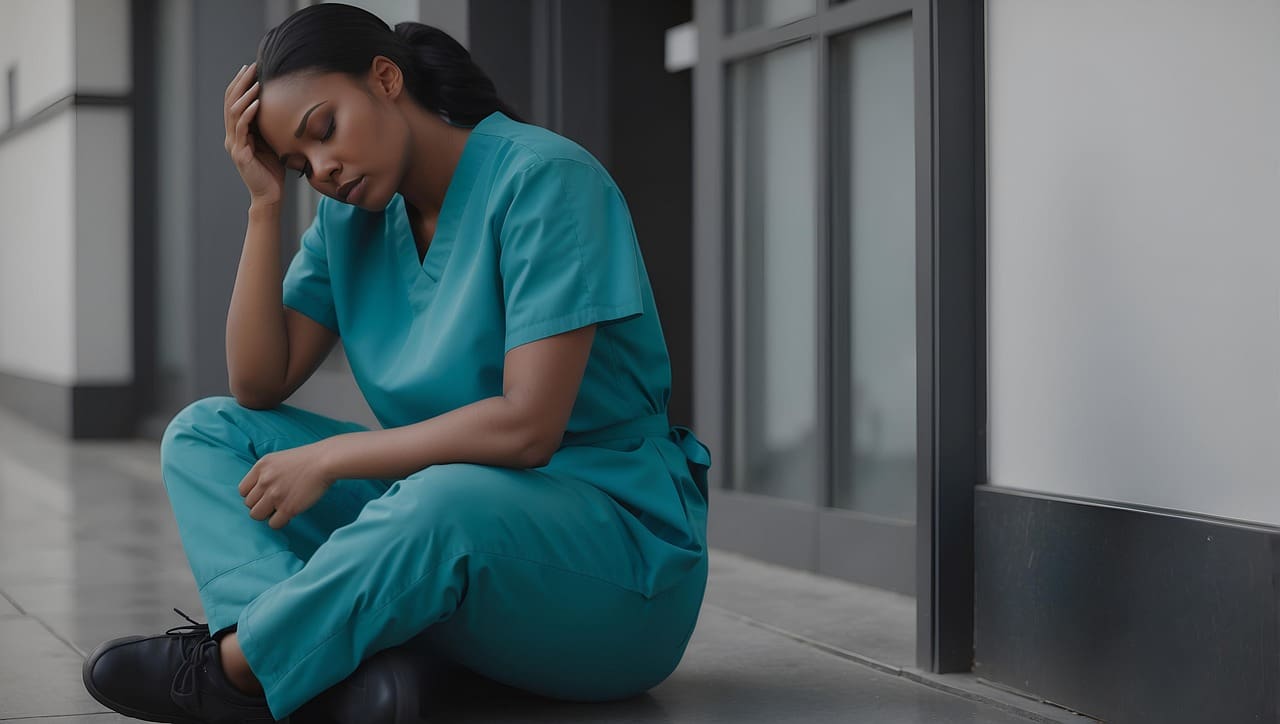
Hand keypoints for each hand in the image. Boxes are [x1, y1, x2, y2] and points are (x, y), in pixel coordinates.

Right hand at [224, 62, 284, 205]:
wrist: (270, 195)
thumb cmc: (273, 169)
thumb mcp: (271, 142)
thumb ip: (268, 126)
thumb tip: (281, 104)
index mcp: (237, 132)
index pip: (234, 102)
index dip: (240, 84)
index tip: (251, 68)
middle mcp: (232, 136)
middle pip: (231, 103)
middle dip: (241, 83)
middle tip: (251, 67)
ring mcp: (234, 145)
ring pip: (234, 114)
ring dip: (245, 95)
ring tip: (255, 82)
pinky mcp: (241, 154)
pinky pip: (242, 130)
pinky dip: (249, 114)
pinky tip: (257, 103)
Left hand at [238, 442, 335, 528]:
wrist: (326, 461)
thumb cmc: (307, 460)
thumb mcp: (279, 459)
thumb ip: (266, 473)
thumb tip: (259, 492)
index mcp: (261, 467)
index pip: (242, 490)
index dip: (253, 495)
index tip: (264, 496)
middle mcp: (264, 481)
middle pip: (249, 504)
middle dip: (261, 505)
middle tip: (275, 503)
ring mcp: (275, 495)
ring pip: (256, 515)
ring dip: (267, 515)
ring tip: (281, 509)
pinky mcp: (287, 508)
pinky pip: (273, 524)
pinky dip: (280, 522)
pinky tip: (289, 514)